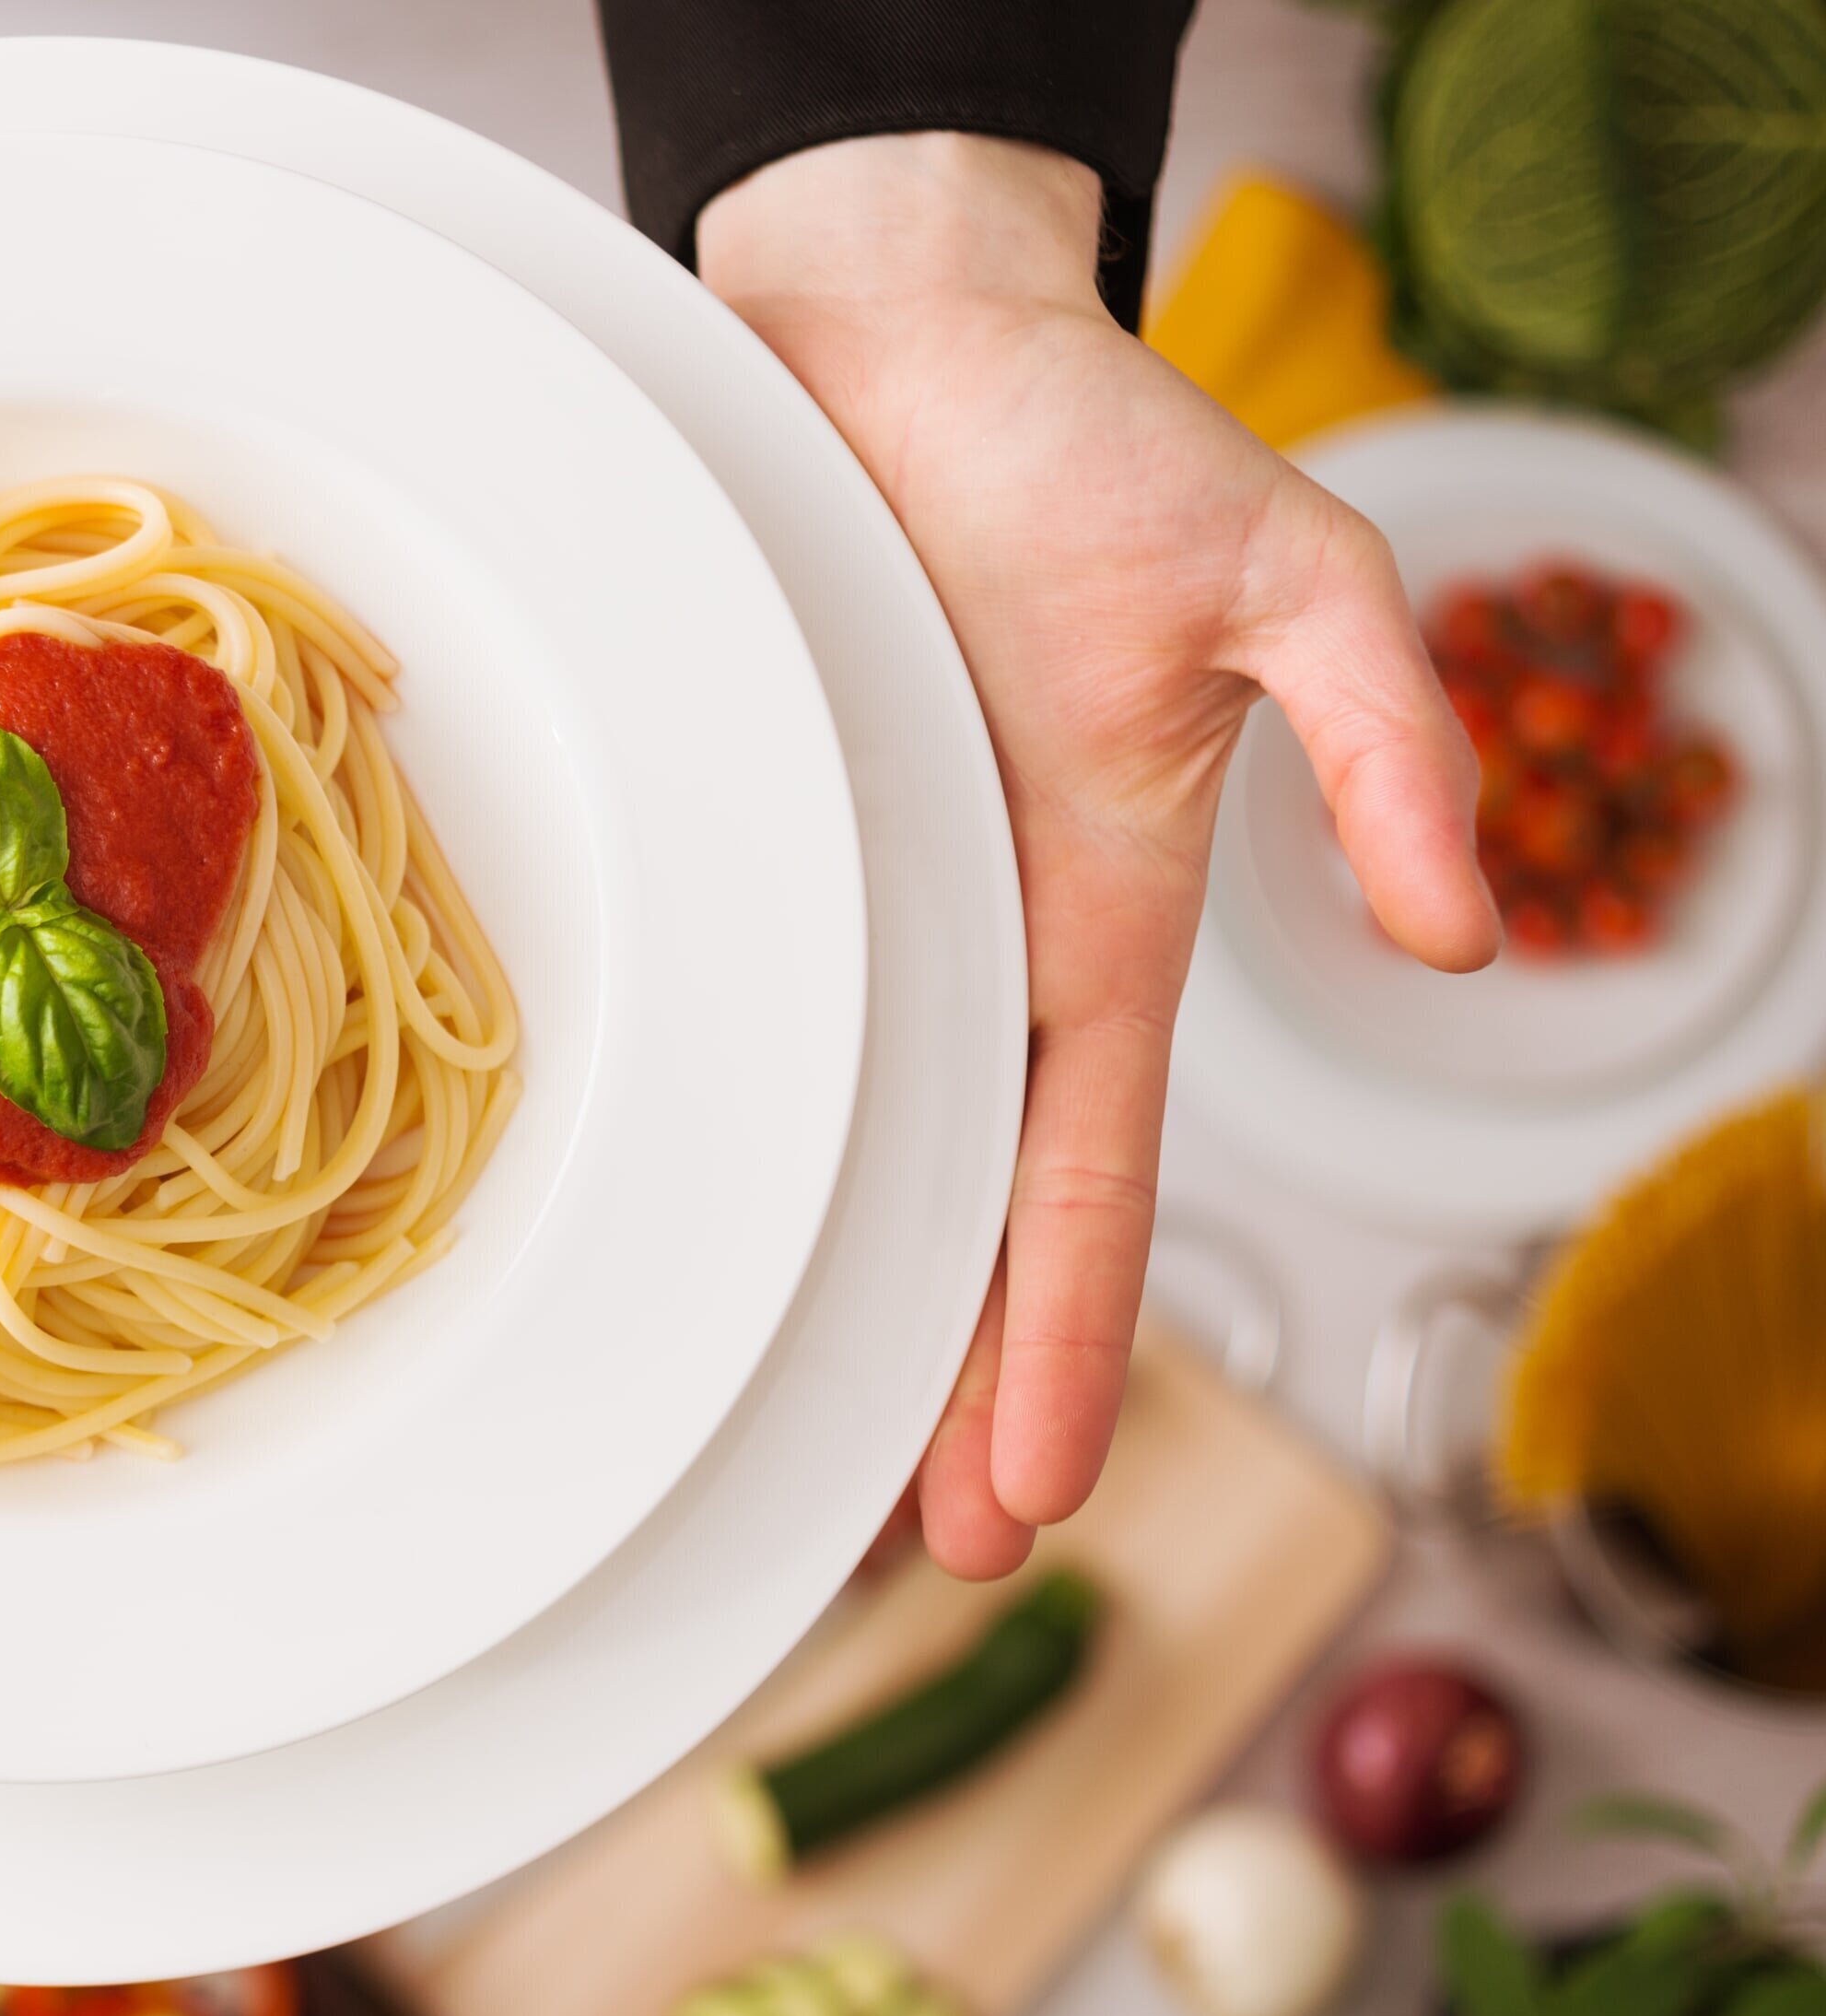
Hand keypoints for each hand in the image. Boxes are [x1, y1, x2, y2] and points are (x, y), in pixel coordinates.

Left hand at [700, 135, 1499, 1576]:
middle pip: (957, 1208)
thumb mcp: (1296, 575)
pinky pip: (744, 1015)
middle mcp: (972, 937)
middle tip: (912, 1558)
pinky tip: (686, 1229)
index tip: (1029, 1495)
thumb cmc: (1095, 439)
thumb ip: (1390, 739)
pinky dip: (727, 1135)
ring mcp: (860, 896)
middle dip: (947, 1382)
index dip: (1059, 1338)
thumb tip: (1459, 925)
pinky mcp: (759, 836)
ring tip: (798, 1464)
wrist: (898, 327)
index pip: (1084, 1174)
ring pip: (843, 1145)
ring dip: (830, 1302)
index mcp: (1095, 911)